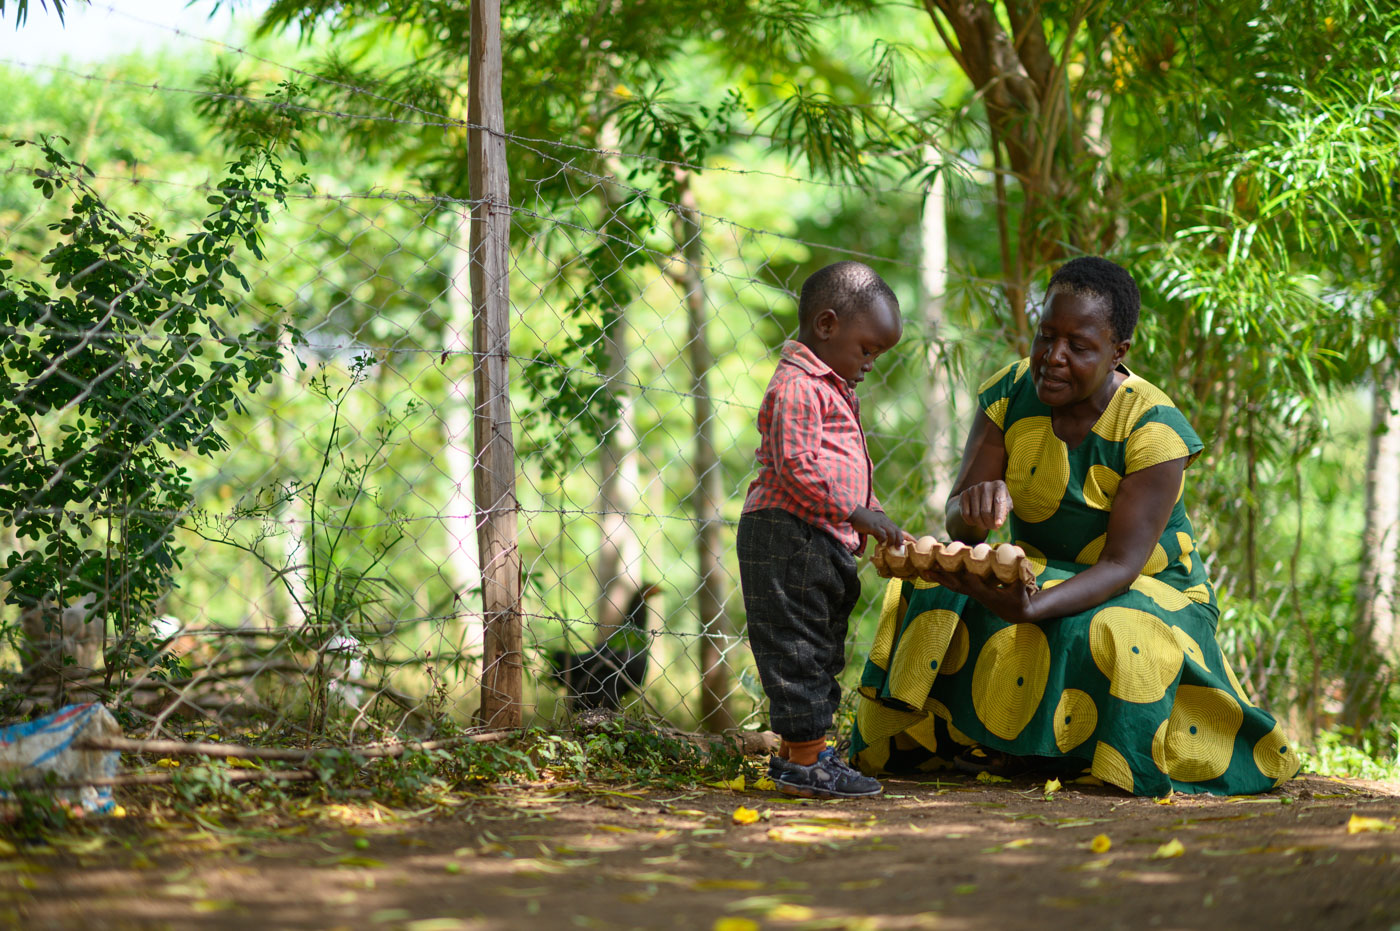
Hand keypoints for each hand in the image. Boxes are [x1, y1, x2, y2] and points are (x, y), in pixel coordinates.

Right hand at [849, 507, 912, 547]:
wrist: (855, 513)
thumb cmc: (864, 521)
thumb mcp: (875, 526)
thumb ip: (880, 533)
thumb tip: (884, 543)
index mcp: (887, 522)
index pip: (900, 530)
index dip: (908, 536)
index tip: (915, 543)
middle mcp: (886, 522)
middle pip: (898, 531)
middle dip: (901, 540)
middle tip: (900, 548)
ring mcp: (880, 523)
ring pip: (892, 532)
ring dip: (893, 541)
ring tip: (891, 547)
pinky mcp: (874, 526)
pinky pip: (882, 533)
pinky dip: (883, 539)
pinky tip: (881, 544)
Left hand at [920, 565, 1038, 622]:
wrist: (1014, 612)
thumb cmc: (1019, 598)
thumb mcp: (1022, 588)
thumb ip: (1020, 574)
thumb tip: (1019, 556)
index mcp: (988, 593)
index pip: (975, 585)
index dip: (967, 578)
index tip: (957, 570)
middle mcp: (976, 593)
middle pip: (957, 584)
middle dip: (944, 575)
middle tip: (931, 566)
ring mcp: (971, 593)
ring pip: (952, 584)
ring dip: (939, 577)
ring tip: (924, 570)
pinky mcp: (969, 591)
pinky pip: (953, 585)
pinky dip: (941, 579)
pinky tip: (930, 573)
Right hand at [956, 480, 1011, 531]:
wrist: (982, 494)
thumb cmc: (998, 501)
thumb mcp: (1007, 504)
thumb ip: (1005, 511)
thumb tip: (998, 522)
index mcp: (999, 486)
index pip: (999, 502)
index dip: (999, 514)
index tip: (998, 525)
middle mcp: (985, 485)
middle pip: (985, 511)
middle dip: (990, 524)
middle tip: (993, 528)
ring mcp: (973, 489)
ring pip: (975, 515)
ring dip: (981, 524)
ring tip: (985, 525)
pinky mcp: (964, 494)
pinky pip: (965, 514)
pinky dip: (971, 522)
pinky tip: (975, 521)